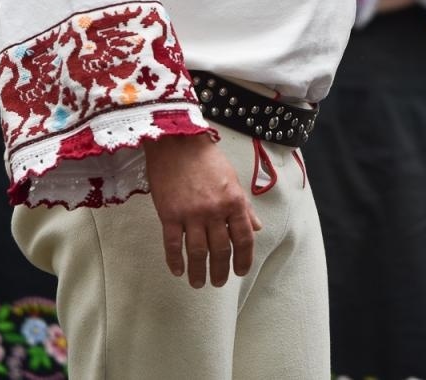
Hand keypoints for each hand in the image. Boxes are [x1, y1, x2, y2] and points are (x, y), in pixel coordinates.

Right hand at [145, 133, 261, 287]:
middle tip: (218, 283)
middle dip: (221, 270)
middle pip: (220, 250)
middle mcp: (214, 211)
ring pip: (197, 252)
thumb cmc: (206, 159)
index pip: (244, 238)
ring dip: (198, 271)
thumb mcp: (232, 179)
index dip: (244, 259)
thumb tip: (256, 227)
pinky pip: (172, 244)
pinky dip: (175, 260)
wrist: (177, 142)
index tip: (240, 271)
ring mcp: (191, 214)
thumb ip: (244, 206)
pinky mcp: (169, 214)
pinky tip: (178, 271)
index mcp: (233, 202)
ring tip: (198, 283)